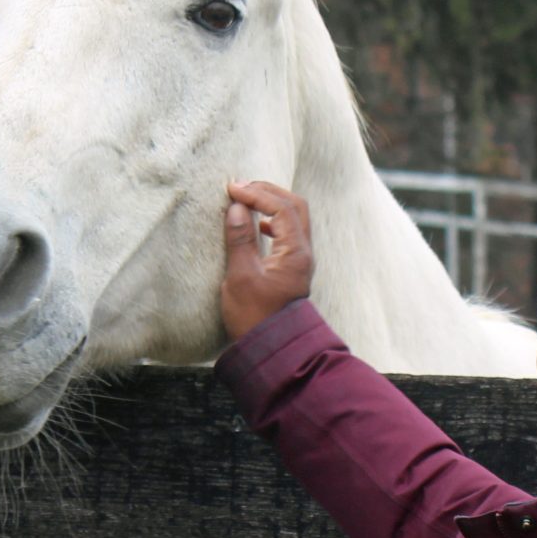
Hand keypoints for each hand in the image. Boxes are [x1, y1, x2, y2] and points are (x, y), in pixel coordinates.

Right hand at [221, 179, 315, 341]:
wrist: (271, 350)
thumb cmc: (254, 317)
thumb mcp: (241, 277)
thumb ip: (240, 239)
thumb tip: (237, 206)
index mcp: (296, 253)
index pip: (281, 208)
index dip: (257, 193)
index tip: (232, 189)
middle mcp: (304, 253)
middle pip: (294, 206)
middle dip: (268, 192)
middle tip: (241, 187)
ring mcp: (300, 260)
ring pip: (293, 218)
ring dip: (271, 204)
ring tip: (246, 200)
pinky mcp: (292, 268)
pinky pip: (288, 233)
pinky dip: (272, 221)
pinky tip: (257, 226)